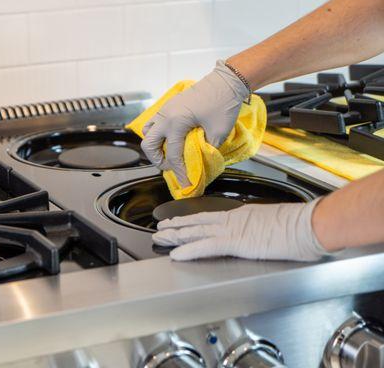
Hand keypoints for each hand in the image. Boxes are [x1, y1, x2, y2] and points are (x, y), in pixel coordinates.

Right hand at [141, 60, 249, 185]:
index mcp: (177, 122)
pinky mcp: (169, 105)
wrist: (226, 81)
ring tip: (168, 153)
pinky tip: (171, 139)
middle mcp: (166, 116)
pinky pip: (155, 123)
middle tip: (171, 166)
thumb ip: (207, 148)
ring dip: (155, 146)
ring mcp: (165, 109)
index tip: (185, 182)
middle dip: (158, 160)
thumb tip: (200, 158)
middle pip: (149, 144)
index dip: (178, 171)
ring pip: (148, 132)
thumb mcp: (218, 132)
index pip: (173, 154)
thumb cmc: (223, 104)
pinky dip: (159, 134)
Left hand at [153, 199, 332, 261]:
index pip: (210, 219)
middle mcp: (233, 220)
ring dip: (176, 236)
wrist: (310, 224)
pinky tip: (176, 254)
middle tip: (160, 229)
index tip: (178, 222)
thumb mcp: (275, 226)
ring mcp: (233, 230)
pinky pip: (206, 246)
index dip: (191, 221)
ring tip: (160, 238)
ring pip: (196, 232)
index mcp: (242, 216)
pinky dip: (189, 250)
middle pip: (198, 223)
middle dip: (177, 227)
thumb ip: (261, 231)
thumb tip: (259, 236)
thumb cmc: (301, 227)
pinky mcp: (236, 242)